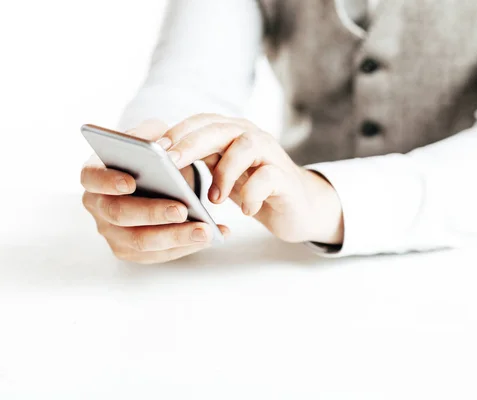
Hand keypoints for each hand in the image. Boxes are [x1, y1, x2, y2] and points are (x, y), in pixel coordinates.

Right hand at [80, 119, 228, 263]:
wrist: (157, 180)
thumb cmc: (150, 158)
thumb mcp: (150, 137)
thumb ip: (153, 135)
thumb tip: (164, 147)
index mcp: (94, 174)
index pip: (92, 177)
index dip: (108, 181)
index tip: (131, 182)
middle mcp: (98, 206)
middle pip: (119, 214)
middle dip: (152, 212)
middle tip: (181, 209)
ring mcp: (112, 232)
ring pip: (141, 241)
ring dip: (176, 237)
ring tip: (206, 230)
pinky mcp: (133, 251)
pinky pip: (160, 254)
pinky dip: (188, 245)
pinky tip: (214, 235)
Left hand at [158, 114, 343, 243]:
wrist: (298, 208)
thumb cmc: (255, 188)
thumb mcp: (224, 173)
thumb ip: (203, 161)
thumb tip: (160, 162)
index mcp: (233, 134)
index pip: (203, 122)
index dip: (178, 132)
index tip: (155, 150)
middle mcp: (253, 137)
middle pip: (221, 129)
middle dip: (192, 144)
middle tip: (171, 164)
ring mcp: (271, 155)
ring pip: (246, 146)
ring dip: (225, 172)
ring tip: (214, 199)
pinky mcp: (286, 177)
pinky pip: (268, 177)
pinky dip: (252, 194)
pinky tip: (246, 211)